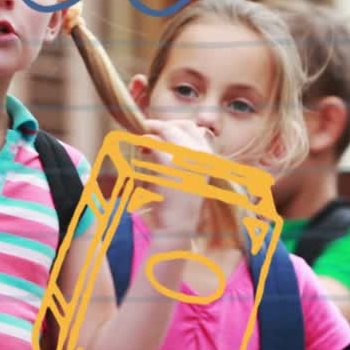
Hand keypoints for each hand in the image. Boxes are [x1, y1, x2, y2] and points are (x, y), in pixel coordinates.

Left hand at [137, 118, 216, 236]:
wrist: (177, 224)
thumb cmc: (180, 204)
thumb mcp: (191, 176)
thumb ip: (185, 156)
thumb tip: (166, 136)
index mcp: (209, 157)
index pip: (192, 127)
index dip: (173, 125)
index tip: (160, 130)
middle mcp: (201, 154)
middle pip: (178, 125)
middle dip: (160, 126)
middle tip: (145, 131)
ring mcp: (186, 156)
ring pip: (164, 131)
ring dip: (150, 135)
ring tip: (141, 145)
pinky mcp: (169, 162)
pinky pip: (152, 142)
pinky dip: (144, 143)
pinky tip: (140, 150)